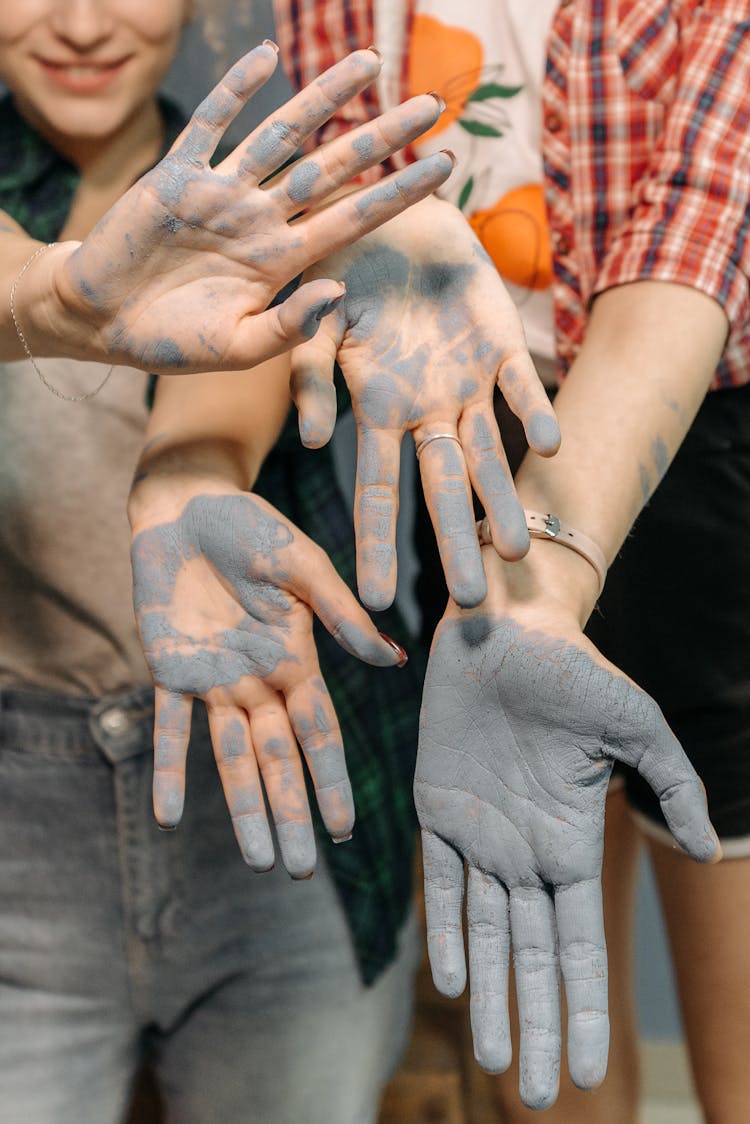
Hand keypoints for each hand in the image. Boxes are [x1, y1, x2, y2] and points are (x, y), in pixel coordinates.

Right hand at [45, 45, 451, 372]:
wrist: (103, 322)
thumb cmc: (173, 341)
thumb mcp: (237, 348)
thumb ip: (289, 326)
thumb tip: (338, 292)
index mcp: (280, 261)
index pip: (352, 218)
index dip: (398, 192)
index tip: (445, 168)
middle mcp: (259, 219)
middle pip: (330, 167)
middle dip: (380, 136)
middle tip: (430, 103)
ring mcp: (220, 193)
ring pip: (280, 135)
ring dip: (321, 98)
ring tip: (367, 61)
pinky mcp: (174, 176)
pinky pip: (210, 125)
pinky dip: (235, 91)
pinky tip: (268, 59)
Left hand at [131, 489, 406, 877]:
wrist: (187, 504)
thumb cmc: (252, 524)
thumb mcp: (302, 564)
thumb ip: (339, 613)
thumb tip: (390, 661)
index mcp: (296, 657)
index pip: (318, 732)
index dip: (329, 780)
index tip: (342, 829)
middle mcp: (259, 679)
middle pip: (277, 759)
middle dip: (289, 813)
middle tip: (297, 871)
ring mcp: (214, 679)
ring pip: (231, 757)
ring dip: (242, 808)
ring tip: (258, 862)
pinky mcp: (169, 669)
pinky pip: (167, 728)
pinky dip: (168, 769)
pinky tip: (170, 816)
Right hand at [289, 199, 559, 609]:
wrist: (395, 213)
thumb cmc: (344, 266)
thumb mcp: (315, 321)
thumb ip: (310, 376)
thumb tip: (307, 441)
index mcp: (378, 412)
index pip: (376, 491)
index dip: (377, 544)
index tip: (376, 602)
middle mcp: (425, 411)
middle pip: (441, 489)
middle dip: (455, 542)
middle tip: (472, 603)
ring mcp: (467, 383)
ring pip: (487, 455)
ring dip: (502, 499)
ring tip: (517, 551)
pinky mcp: (501, 346)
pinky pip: (520, 387)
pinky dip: (534, 414)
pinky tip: (550, 449)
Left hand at [416, 606, 718, 1107]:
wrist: (505, 627)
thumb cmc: (575, 670)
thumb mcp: (637, 725)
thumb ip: (670, 783)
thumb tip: (702, 846)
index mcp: (573, 841)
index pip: (581, 945)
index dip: (586, 1009)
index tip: (586, 1074)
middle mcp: (526, 850)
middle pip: (533, 958)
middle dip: (535, 1026)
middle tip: (535, 1098)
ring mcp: (480, 833)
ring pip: (486, 935)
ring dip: (490, 997)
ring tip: (494, 1063)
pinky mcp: (436, 807)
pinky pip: (442, 883)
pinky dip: (446, 931)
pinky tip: (453, 981)